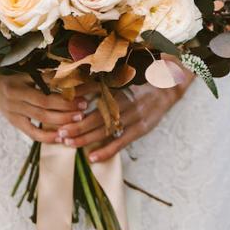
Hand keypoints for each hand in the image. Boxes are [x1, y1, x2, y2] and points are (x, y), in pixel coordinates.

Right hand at [0, 73, 96, 142]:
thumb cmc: (13, 79)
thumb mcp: (27, 75)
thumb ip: (46, 78)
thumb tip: (69, 77)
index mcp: (20, 89)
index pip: (45, 98)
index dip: (64, 102)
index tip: (80, 100)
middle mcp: (16, 104)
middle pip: (44, 112)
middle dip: (65, 114)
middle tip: (83, 112)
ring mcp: (15, 116)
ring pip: (39, 123)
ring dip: (60, 125)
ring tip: (76, 124)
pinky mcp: (15, 124)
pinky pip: (32, 134)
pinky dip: (47, 137)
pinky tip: (60, 138)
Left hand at [54, 70, 194, 162]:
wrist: (171, 83)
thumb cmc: (143, 76)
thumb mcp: (123, 72)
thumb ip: (100, 77)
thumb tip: (76, 80)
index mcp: (119, 85)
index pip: (92, 96)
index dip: (76, 106)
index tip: (60, 112)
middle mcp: (125, 101)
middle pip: (96, 116)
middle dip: (76, 126)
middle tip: (59, 133)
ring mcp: (134, 116)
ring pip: (106, 130)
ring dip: (86, 138)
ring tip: (68, 144)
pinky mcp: (142, 128)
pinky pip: (122, 141)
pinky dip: (107, 150)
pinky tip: (93, 157)